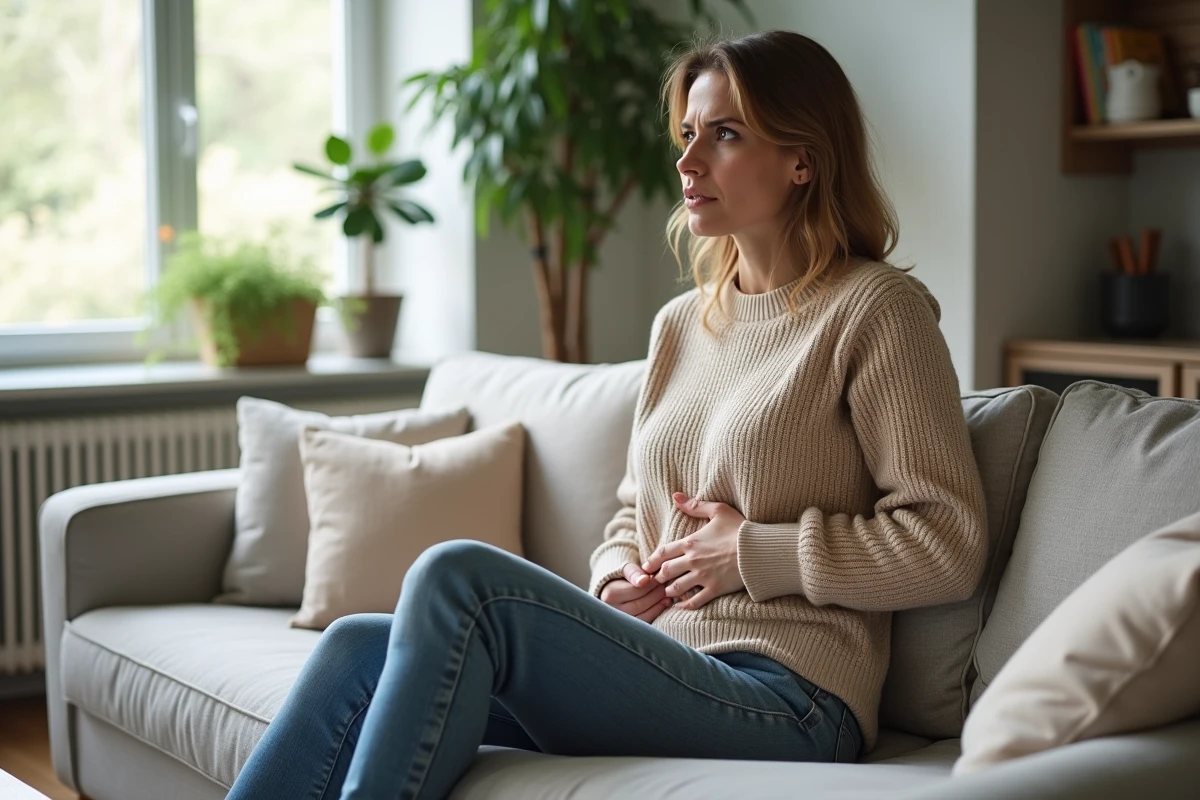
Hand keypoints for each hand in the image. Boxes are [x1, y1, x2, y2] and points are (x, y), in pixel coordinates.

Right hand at [599, 562, 674, 622]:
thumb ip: (634, 573)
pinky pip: (645, 623)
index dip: (652, 584)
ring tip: (665, 595)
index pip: (637, 590)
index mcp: (610, 594)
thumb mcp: (626, 570)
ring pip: (644, 616)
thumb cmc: (622, 579)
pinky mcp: (629, 630)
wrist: (613, 593)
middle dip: (656, 594)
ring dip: (658, 605)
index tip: (659, 578)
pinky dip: (656, 613)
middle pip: (640, 604)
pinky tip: (662, 604)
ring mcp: (620, 623)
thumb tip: (645, 580)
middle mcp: (613, 611)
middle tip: (665, 587)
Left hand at [640, 492, 746, 610]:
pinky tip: (680, 606)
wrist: (760, 549)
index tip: (646, 566)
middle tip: (654, 581)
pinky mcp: (714, 589)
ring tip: (667, 592)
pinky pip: (694, 601)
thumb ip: (695, 505)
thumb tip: (676, 496)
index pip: (663, 552)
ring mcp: (703, 577)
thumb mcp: (719, 510)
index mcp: (691, 542)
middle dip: (658, 577)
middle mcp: (693, 561)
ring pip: (676, 588)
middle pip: (666, 572)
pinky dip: (684, 605)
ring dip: (669, 591)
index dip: (652, 560)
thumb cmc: (740, 529)